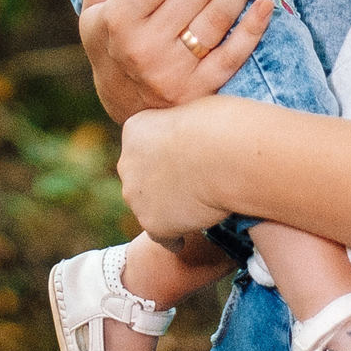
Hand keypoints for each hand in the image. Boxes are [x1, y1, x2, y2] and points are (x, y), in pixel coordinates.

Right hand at [76, 0, 275, 120]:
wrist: (128, 109)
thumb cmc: (111, 43)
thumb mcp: (98, 2)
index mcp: (118, 18)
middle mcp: (143, 46)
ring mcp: (172, 72)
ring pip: (218, 16)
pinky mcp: (199, 91)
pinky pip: (234, 53)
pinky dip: (254, 26)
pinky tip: (266, 4)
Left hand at [117, 98, 255, 240]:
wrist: (224, 153)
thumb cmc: (221, 125)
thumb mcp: (193, 109)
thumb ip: (184, 125)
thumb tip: (198, 132)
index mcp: (135, 129)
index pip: (143, 148)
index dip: (164, 155)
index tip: (183, 161)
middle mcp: (127, 163)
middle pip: (139, 178)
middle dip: (158, 182)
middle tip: (188, 188)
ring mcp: (136, 196)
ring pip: (147, 208)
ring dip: (164, 210)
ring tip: (188, 215)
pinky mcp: (152, 223)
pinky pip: (160, 237)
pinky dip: (172, 239)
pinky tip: (182, 241)